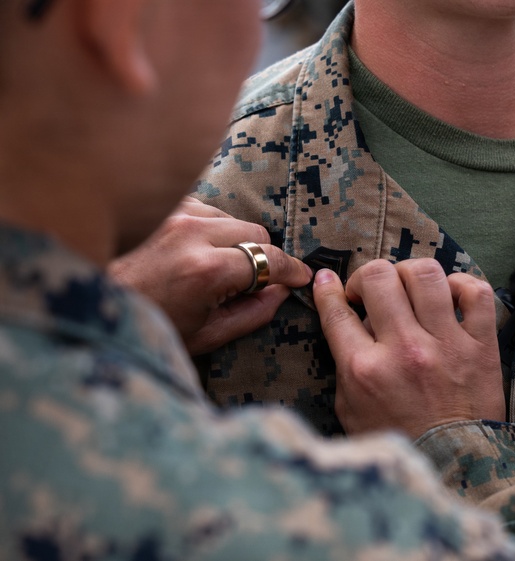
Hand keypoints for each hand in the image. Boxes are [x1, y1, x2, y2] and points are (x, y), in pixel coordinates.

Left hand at [109, 197, 313, 354]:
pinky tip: (196, 250)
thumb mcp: (207, 335)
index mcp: (205, 271)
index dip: (292, 270)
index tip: (302, 277)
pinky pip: (205, 209)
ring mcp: (172, 214)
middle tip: (255, 280)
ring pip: (232, 218)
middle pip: (256, 232)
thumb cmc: (146, 326)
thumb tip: (281, 291)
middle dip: (262, 257)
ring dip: (234, 241)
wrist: (88, 306)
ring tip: (218, 267)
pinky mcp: (160, 207)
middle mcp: (190, 234)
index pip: (270, 259)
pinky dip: (209, 228)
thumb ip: (254, 312)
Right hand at [313, 259, 505, 439]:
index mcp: (364, 370)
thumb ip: (346, 365)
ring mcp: (446, 345)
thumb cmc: (401, 442)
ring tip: (409, 288)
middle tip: (372, 292)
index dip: (327, 289)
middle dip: (368, 277)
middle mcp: (404, 350)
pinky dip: (462, 284)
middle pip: (379, 278)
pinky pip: (476, 292)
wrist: (456, 467)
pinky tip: (450, 295)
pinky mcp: (481, 346)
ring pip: (425, 274)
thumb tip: (345, 319)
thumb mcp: (352, 411)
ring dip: (411, 273)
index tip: (327, 280)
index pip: (337, 311)